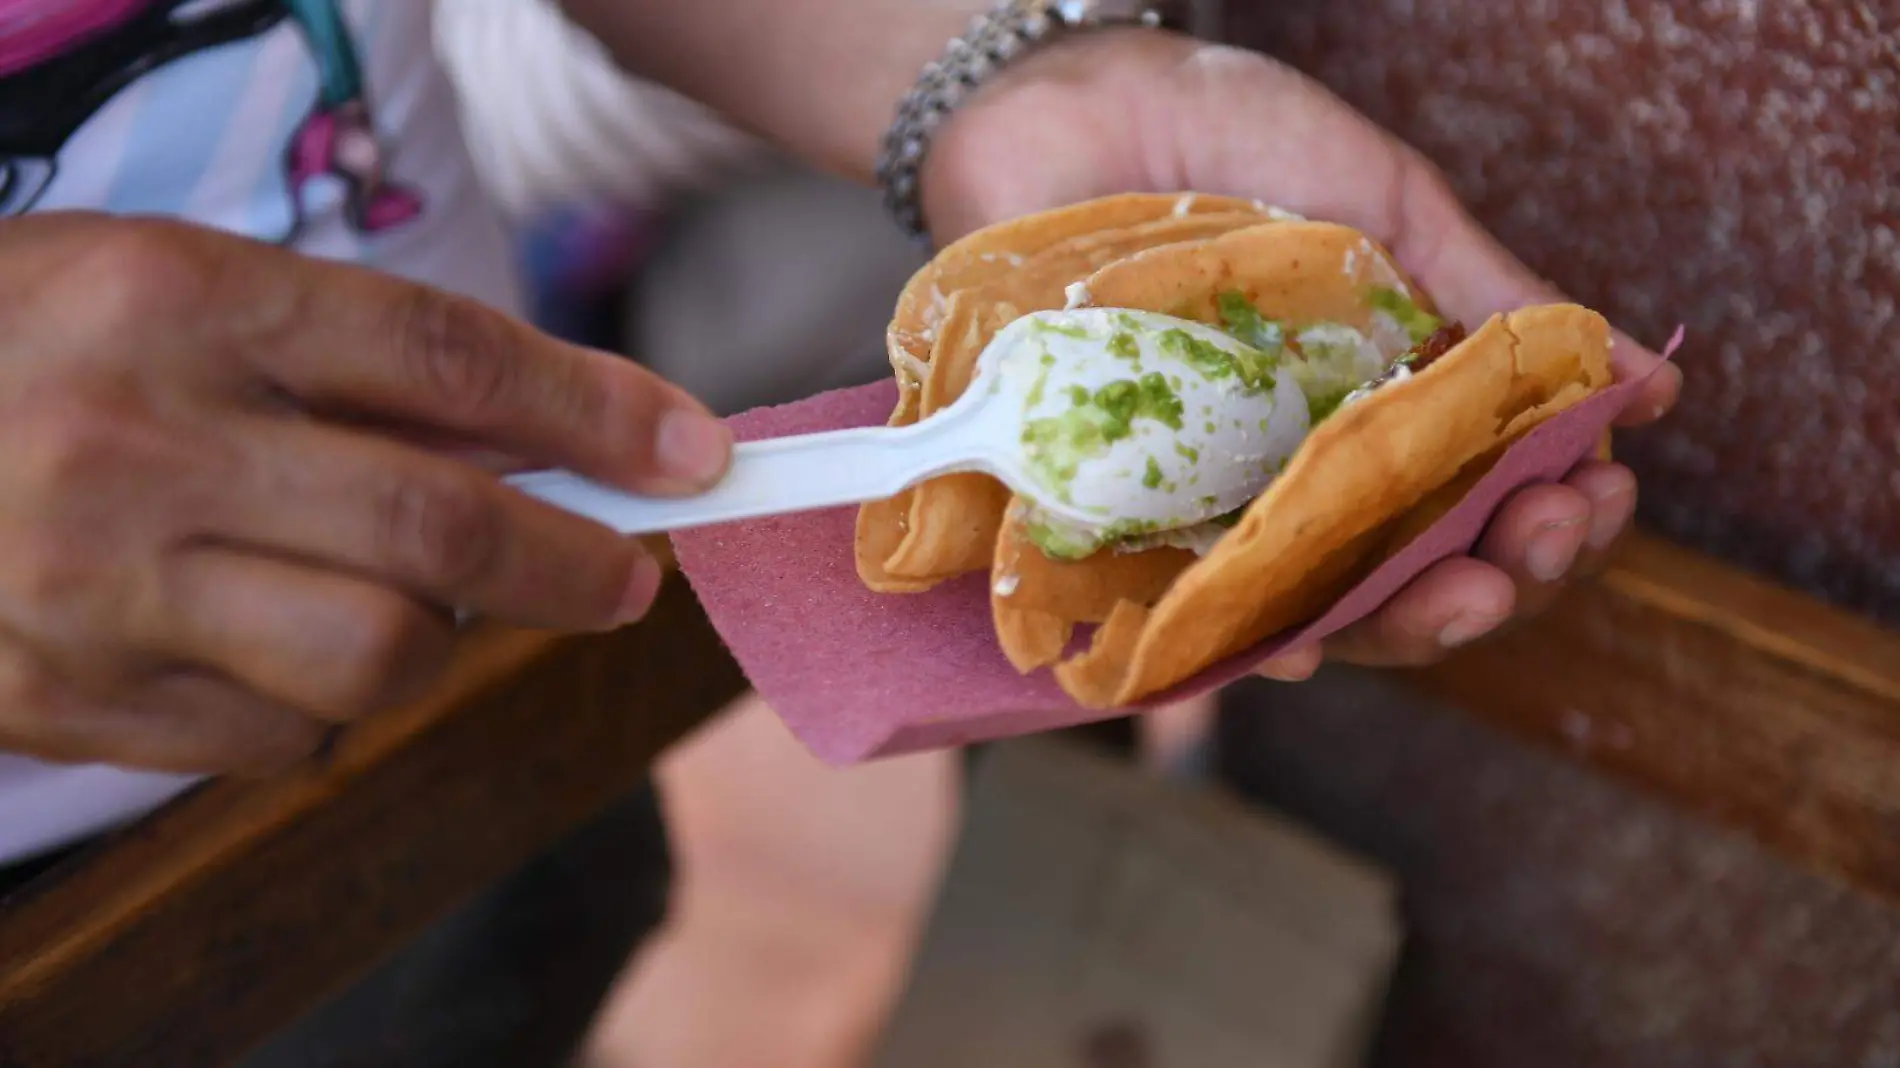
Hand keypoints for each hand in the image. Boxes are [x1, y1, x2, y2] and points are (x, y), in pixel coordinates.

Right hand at [0, 213, 730, 773]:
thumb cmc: (40, 350)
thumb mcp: (180, 294)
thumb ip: (362, 363)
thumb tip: (571, 442)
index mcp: (173, 302)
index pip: (445, 357)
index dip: (597, 412)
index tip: (694, 455)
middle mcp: (132, 445)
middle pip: (438, 532)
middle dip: (575, 565)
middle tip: (627, 576)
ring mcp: (90, 589)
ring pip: (374, 661)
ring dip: (433, 643)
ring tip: (396, 597)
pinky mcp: (63, 701)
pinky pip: (280, 735)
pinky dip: (319, 699)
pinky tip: (268, 638)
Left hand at [920, 29, 1680, 679]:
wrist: (1085, 99)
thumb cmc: (1240, 143)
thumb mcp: (1395, 208)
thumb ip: (1500, 302)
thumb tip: (1648, 385)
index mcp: (1386, 413)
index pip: (1484, 504)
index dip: (1550, 516)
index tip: (1597, 494)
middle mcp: (1307, 475)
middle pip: (1417, 576)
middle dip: (1501, 578)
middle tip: (1543, 541)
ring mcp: (1217, 499)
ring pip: (1320, 608)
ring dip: (1408, 622)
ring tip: (1471, 595)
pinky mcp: (1121, 510)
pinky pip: (1183, 599)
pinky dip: (1245, 633)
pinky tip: (1302, 646)